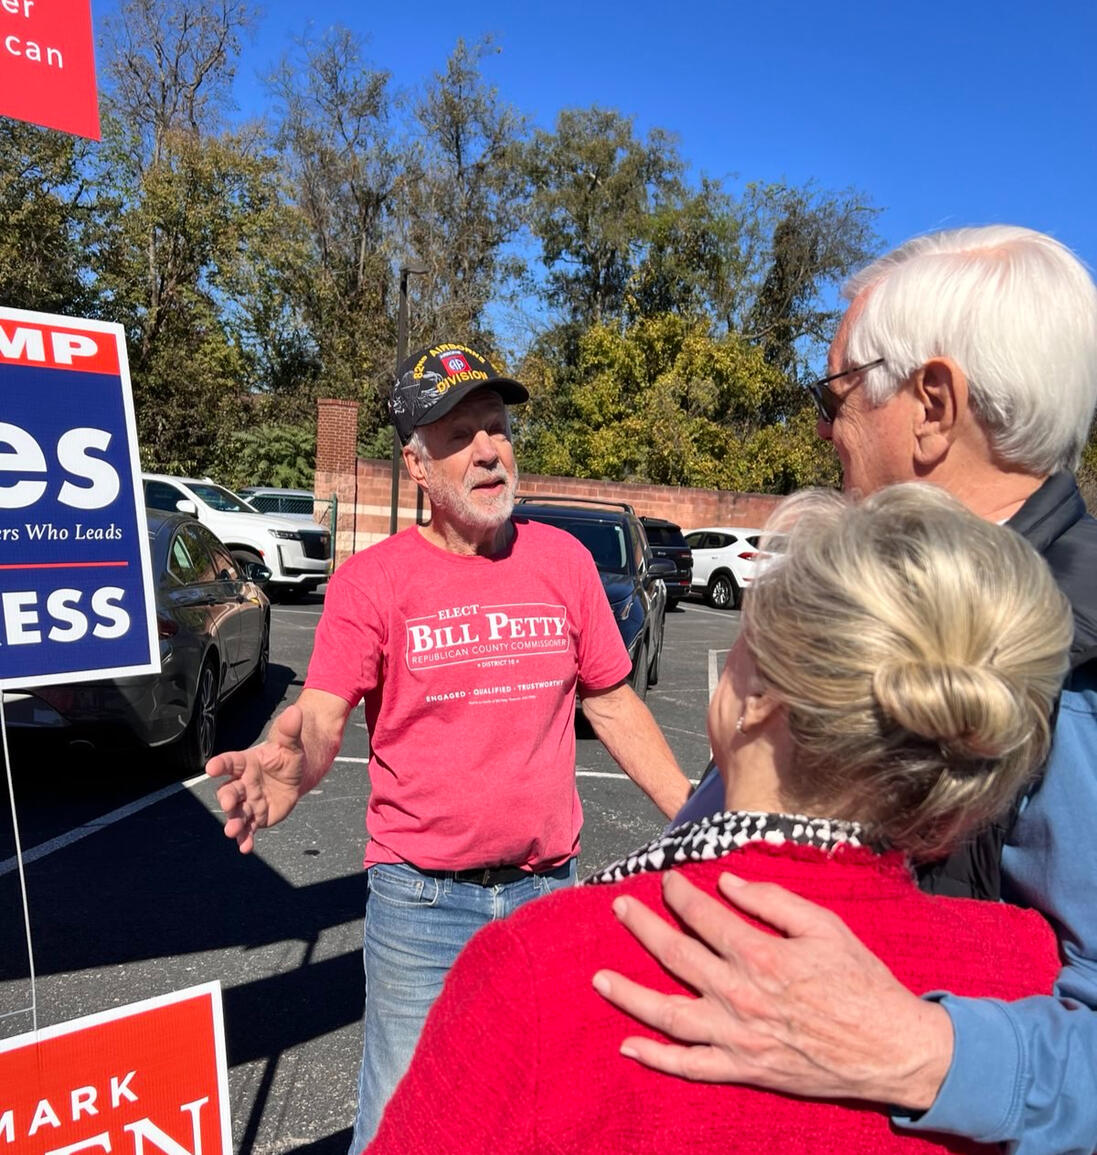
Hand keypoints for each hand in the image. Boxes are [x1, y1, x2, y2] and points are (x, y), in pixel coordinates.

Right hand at [206, 704, 307, 852]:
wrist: (296, 772)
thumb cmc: (286, 755)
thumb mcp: (291, 741)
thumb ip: (290, 729)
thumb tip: (296, 712)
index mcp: (246, 762)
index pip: (231, 762)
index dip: (221, 764)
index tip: (212, 767)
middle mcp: (243, 783)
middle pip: (230, 790)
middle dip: (227, 798)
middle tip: (226, 803)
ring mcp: (250, 801)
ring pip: (238, 812)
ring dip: (234, 822)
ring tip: (232, 831)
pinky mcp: (258, 816)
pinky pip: (250, 828)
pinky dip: (246, 838)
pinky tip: (245, 847)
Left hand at [592, 870, 953, 1110]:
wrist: (893, 1048)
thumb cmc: (861, 981)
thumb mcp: (824, 926)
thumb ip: (772, 900)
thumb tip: (727, 880)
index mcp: (760, 954)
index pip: (703, 916)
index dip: (680, 894)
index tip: (667, 880)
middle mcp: (740, 995)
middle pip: (675, 956)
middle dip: (643, 928)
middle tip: (620, 908)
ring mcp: (737, 1037)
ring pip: (668, 1013)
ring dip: (629, 994)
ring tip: (599, 977)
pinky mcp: (743, 1069)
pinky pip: (690, 1066)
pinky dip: (656, 1057)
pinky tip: (629, 1045)